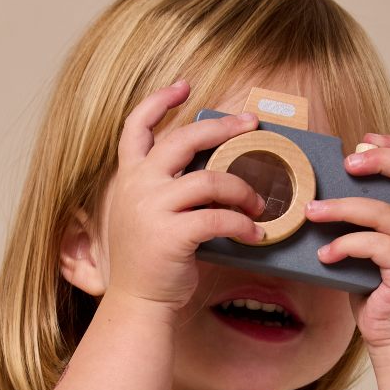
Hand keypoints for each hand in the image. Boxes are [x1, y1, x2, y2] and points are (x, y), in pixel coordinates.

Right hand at [107, 80, 266, 311]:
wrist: (138, 303)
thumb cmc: (152, 263)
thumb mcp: (149, 216)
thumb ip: (169, 190)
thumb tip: (216, 171)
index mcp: (129, 178)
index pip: (136, 127)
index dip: (159, 101)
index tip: (184, 85)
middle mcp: (136, 186)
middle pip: (183, 139)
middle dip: (223, 127)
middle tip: (252, 125)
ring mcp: (151, 209)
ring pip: (210, 180)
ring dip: (243, 189)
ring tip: (260, 204)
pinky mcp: (171, 235)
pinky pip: (218, 219)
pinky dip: (243, 225)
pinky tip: (256, 234)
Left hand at [303, 133, 389, 353]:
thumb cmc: (377, 297)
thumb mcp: (365, 255)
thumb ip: (357, 229)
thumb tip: (317, 206)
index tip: (363, 140)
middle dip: (379, 159)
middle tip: (345, 163)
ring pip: (381, 212)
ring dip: (341, 209)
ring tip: (311, 213)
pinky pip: (374, 245)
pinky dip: (345, 246)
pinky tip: (326, 255)